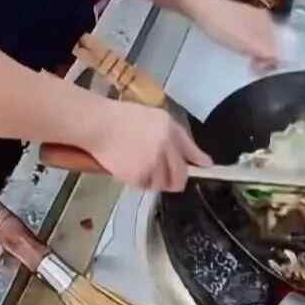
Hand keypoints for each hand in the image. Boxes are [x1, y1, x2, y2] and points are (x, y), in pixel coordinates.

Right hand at [88, 99, 211, 192]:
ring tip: (141, 168)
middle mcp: (165, 148)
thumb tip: (199, 157)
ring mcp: (152, 164)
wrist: (97, 125)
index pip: (192, 152)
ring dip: (155, 180)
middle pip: (180, 176)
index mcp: (170, 130)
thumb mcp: (155, 117)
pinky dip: (139, 182)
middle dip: (176, 180)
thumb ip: (177, 135)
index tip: (206, 168)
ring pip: (162, 184)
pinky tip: (130, 169)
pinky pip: (145, 186)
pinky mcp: (138, 176)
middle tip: (166, 177)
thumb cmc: (123, 117)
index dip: (200, 162)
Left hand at [195, 0, 278, 69]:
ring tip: (246, 62)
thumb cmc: (224, 26)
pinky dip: (246, 45)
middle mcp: (261, 17)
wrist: (199, 7)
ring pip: (258, 39)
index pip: (277, 46)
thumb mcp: (246, 41)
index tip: (259, 70)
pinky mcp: (235, 18)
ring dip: (255, 52)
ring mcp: (248, 16)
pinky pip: (247, 35)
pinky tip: (237, 48)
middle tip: (252, 68)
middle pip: (269, 42)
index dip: (271, 60)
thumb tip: (280, 60)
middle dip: (264, 57)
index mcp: (267, 22)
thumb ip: (265, 51)